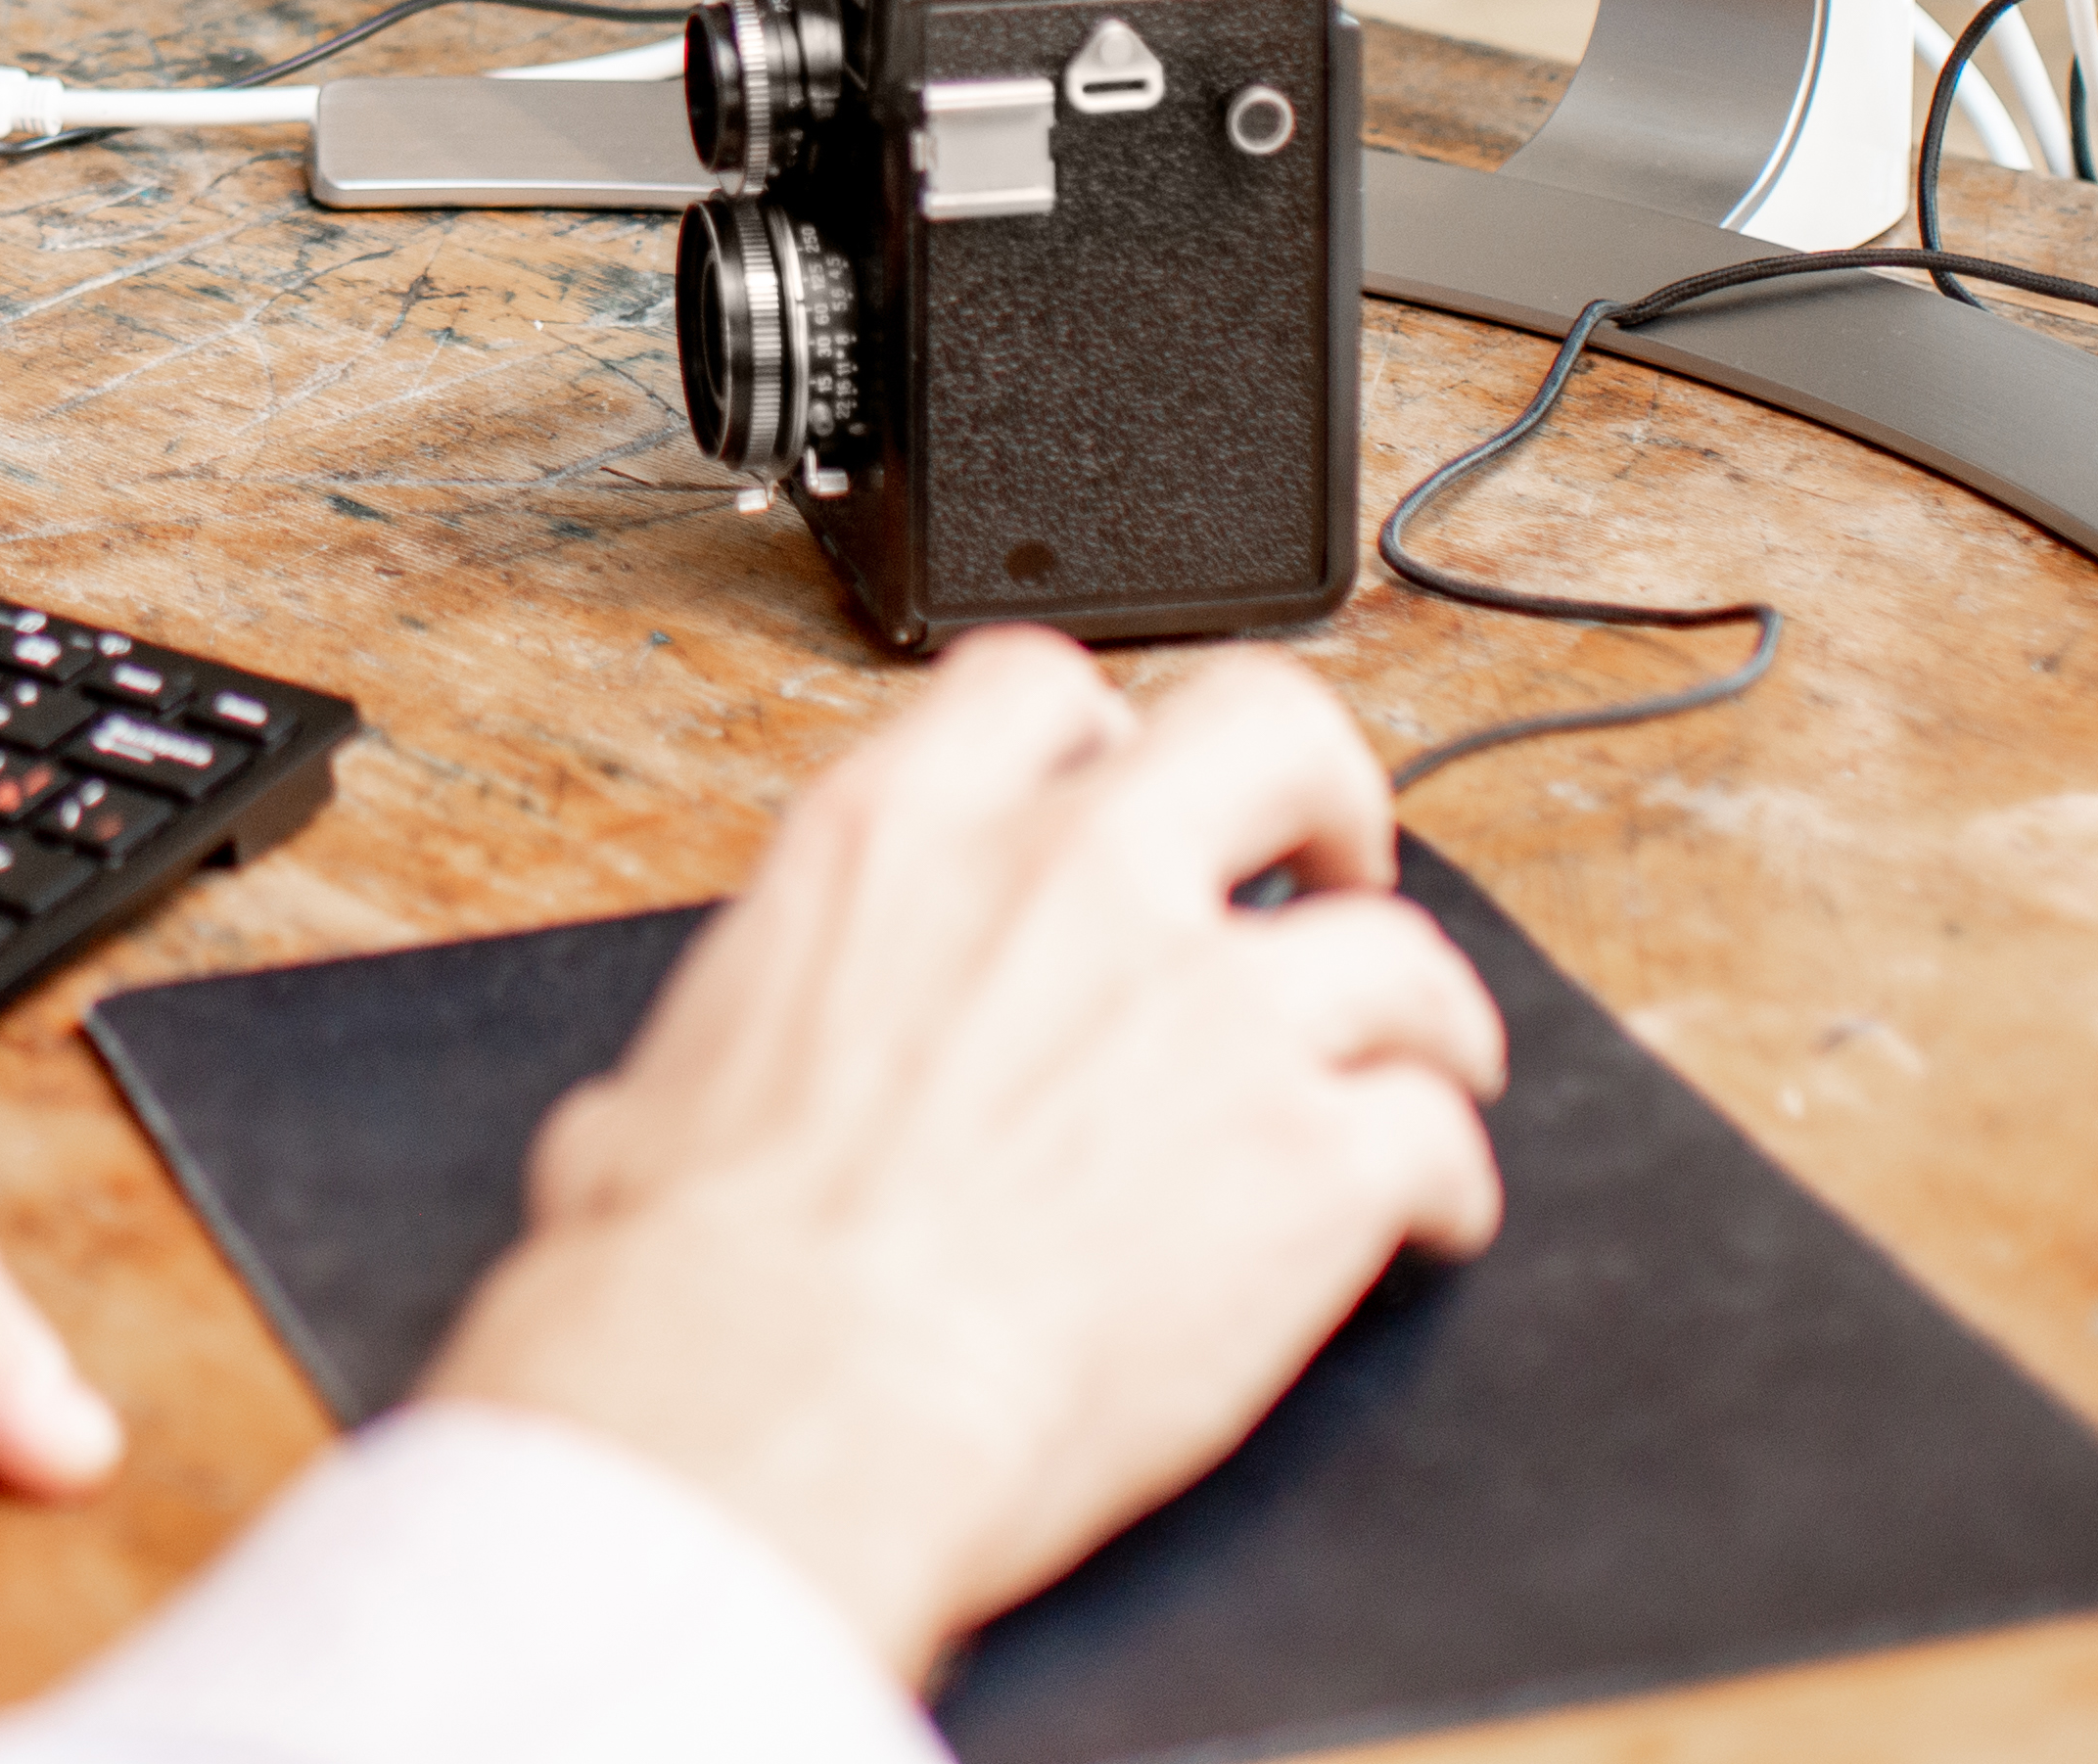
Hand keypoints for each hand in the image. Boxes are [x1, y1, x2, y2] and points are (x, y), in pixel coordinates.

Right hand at [422, 636, 1502, 1685]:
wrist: (779, 1407)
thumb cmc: (696, 1277)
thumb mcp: (660, 1088)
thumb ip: (727, 1061)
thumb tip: (652, 1125)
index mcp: (900, 839)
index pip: (1042, 689)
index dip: (1111, 737)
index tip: (1133, 789)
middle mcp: (1071, 881)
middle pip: (1271, 733)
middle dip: (1323, 798)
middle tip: (1331, 868)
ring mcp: (1209, 1011)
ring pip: (1401, 949)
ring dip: (1423, 1010)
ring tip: (1425, 1063)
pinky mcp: (1308, 1162)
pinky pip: (1435, 1136)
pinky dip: (1445, 1183)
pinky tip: (1424, 1227)